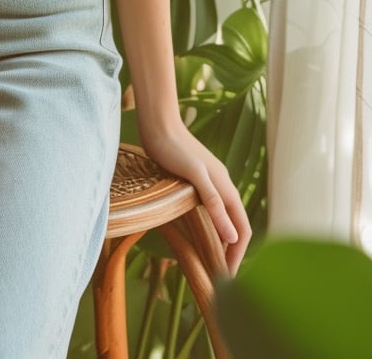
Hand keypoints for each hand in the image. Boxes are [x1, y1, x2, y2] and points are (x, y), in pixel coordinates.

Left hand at [138, 119, 251, 272]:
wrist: (158, 124)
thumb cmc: (173, 148)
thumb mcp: (195, 176)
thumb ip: (214, 203)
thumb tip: (233, 236)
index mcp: (226, 188)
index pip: (242, 229)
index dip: (237, 254)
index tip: (227, 276)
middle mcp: (222, 186)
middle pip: (236, 225)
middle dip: (232, 251)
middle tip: (220, 275)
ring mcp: (210, 183)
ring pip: (225, 217)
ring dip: (223, 240)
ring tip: (211, 260)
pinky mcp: (196, 181)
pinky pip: (212, 210)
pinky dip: (211, 226)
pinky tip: (199, 233)